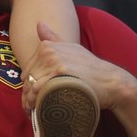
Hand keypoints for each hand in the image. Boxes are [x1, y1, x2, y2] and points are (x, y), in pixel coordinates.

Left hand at [21, 22, 136, 112]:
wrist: (110, 81)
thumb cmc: (91, 68)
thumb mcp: (72, 49)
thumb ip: (53, 38)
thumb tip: (39, 23)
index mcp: (47, 46)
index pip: (27, 71)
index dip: (28, 86)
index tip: (31, 98)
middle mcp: (48, 51)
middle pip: (27, 79)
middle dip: (27, 96)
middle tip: (30, 109)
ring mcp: (54, 62)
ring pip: (31, 86)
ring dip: (29, 102)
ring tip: (34, 112)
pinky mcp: (60, 74)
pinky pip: (38, 89)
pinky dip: (36, 101)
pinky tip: (39, 110)